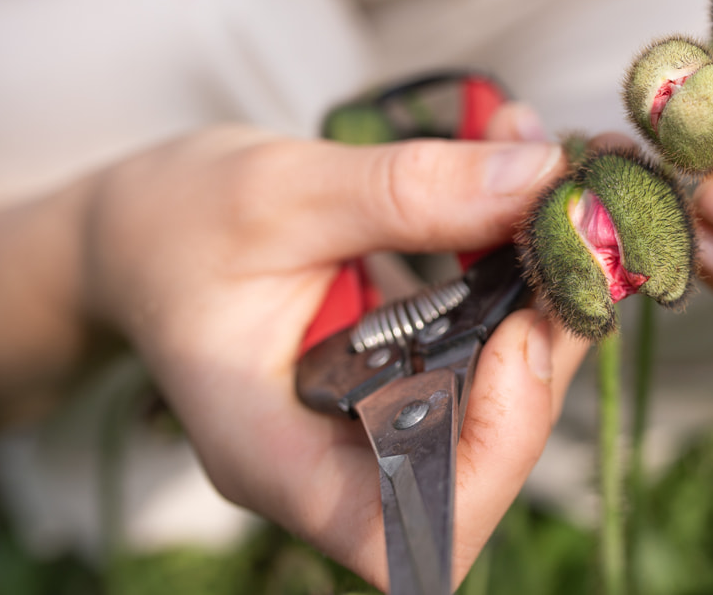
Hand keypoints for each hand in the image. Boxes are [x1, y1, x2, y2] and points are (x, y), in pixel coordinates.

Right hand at [79, 118, 584, 588]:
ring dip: (547, 297)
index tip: (517, 335)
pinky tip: (518, 181)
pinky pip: (489, 348)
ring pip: (503, 401)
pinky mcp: (405, 376)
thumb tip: (534, 181)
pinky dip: (521, 269)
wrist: (142, 231)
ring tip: (550, 190)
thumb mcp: (276, 191)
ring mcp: (376, 422)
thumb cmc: (174, 224)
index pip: (406, 532)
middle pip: (481, 463)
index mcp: (273, 453)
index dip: (492, 454)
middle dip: (546, 352)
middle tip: (571, 239)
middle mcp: (336, 458)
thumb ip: (404, 191)